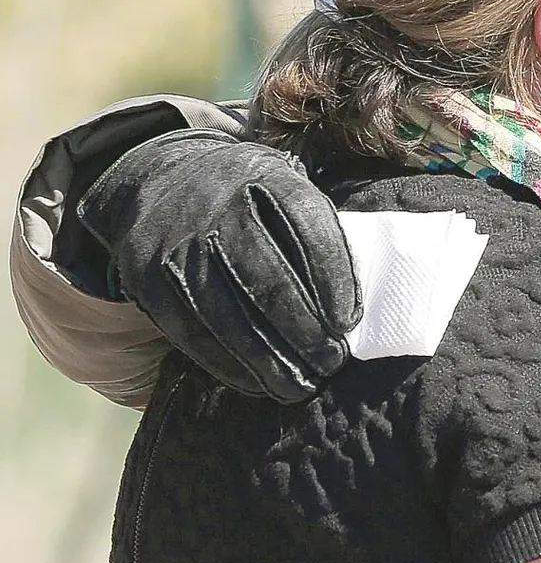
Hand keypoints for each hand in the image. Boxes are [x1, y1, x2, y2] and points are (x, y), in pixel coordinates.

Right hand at [76, 129, 359, 402]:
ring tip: (300, 385)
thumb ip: (318, 221)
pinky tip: (256, 382)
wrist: (156, 177)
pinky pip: (191, 330)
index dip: (332, 278)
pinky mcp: (149, 280)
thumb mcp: (283, 179)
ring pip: (227, 312)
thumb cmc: (245, 192)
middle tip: (332, 362)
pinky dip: (227, 362)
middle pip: (268, 277)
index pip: (306, 227)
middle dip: (305, 328)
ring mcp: (178, 245)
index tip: (349, 322)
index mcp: (263, 177)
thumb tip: (370, 281)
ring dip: (268, 357)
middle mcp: (217, 209)